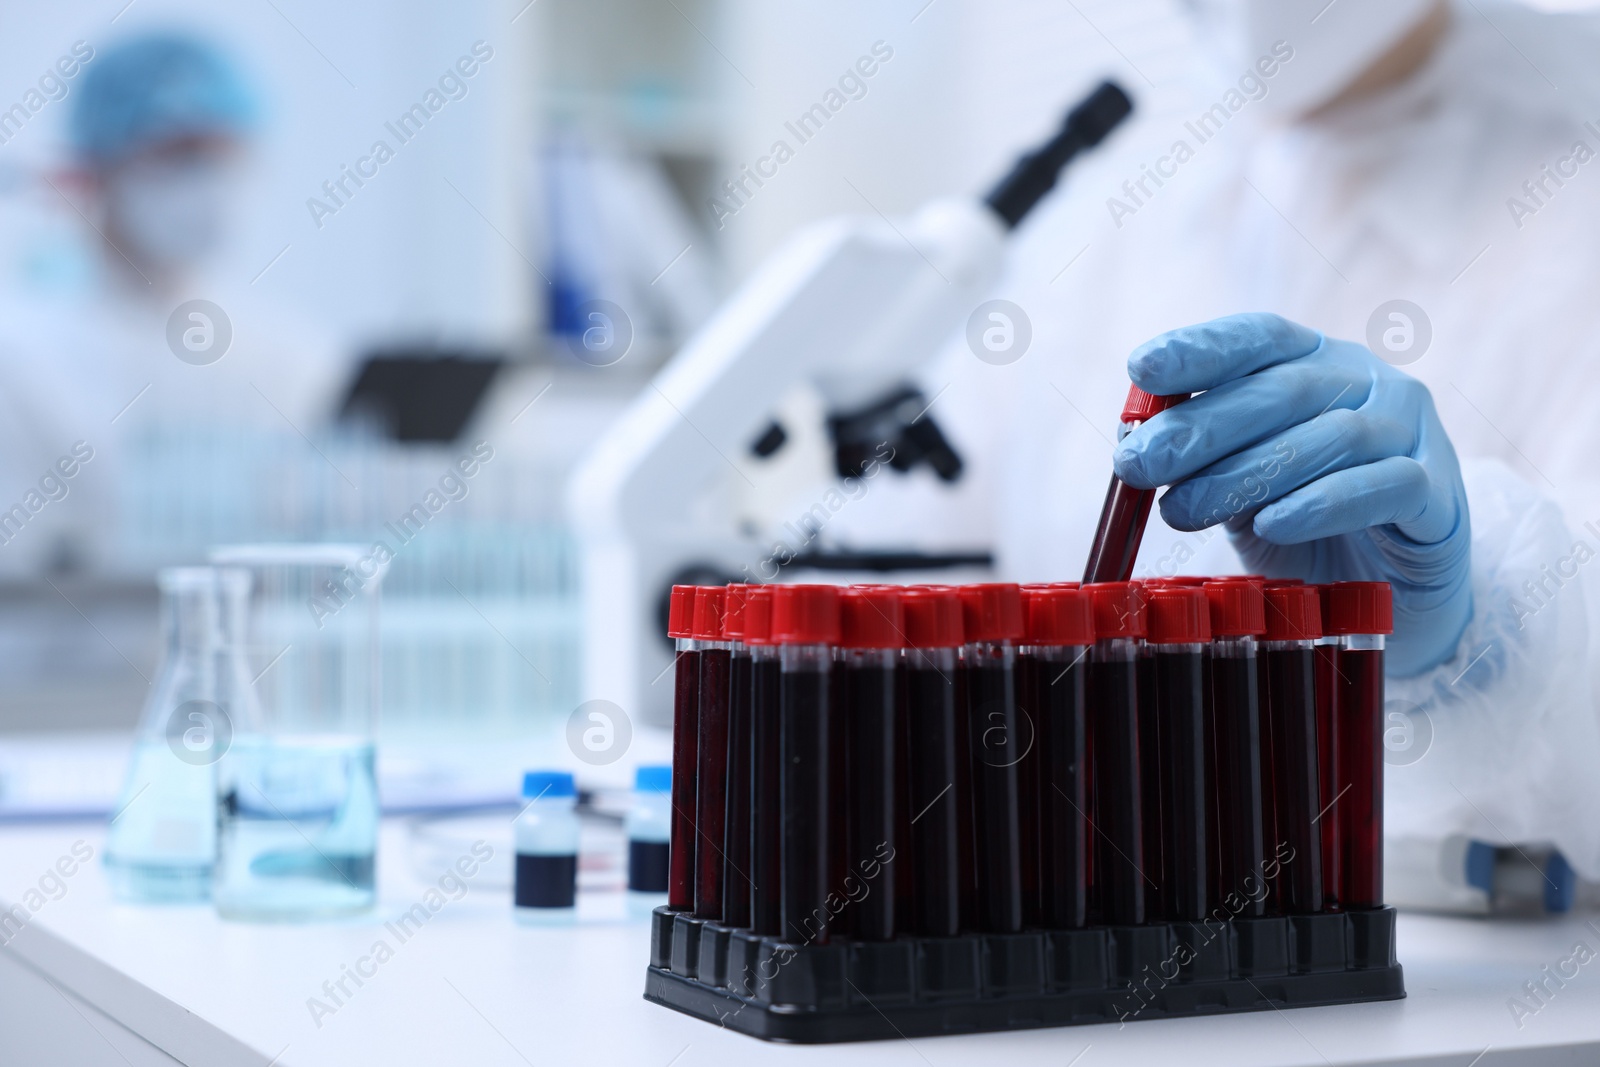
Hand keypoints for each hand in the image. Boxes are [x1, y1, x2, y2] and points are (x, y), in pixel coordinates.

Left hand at [1112, 312, 1471, 675]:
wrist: (1393, 594)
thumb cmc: (1305, 527)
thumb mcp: (1240, 484)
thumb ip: (1201, 457)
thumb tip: (1134, 439)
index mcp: (1318, 364)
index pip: (1259, 337)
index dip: (1201, 348)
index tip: (1141, 369)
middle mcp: (1370, 384)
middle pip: (1283, 389)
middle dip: (1200, 428)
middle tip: (1137, 464)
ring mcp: (1412, 433)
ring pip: (1330, 438)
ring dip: (1246, 473)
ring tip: (1183, 510)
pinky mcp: (1439, 494)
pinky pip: (1383, 486)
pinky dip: (1322, 503)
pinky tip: (1272, 523)